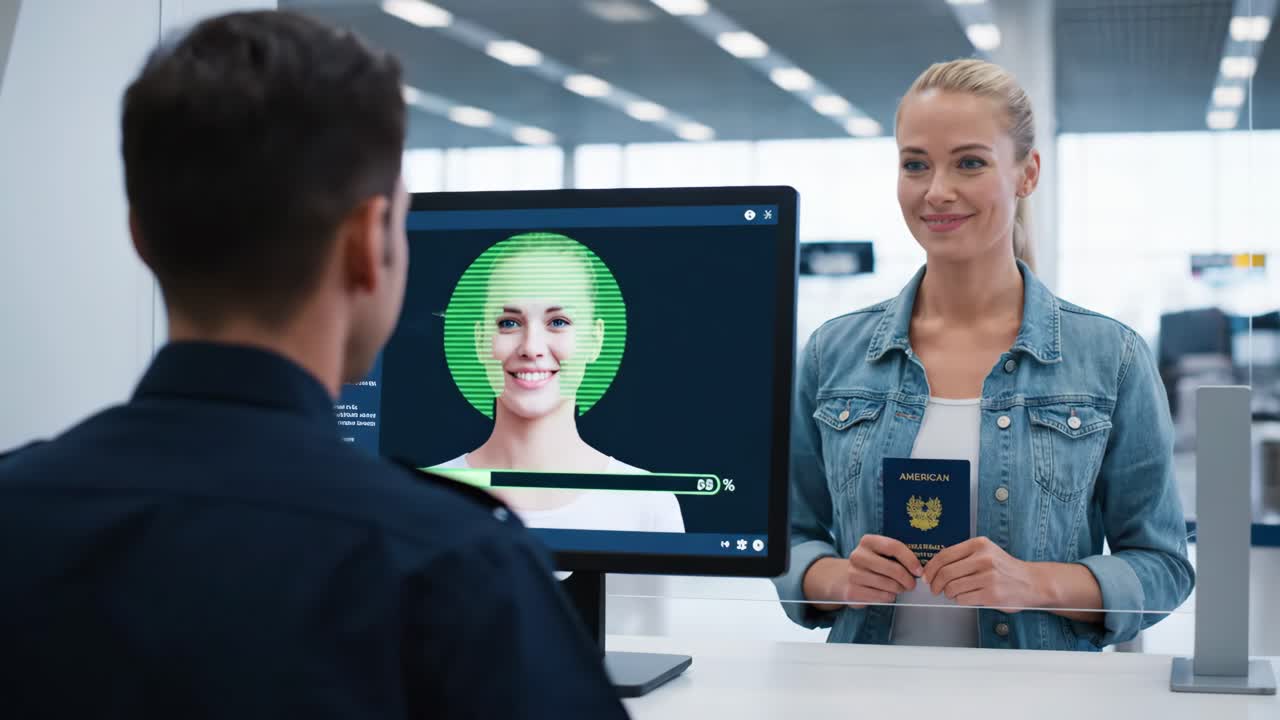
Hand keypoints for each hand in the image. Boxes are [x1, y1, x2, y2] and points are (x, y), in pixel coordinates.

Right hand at [806, 534, 923, 608]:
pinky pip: (880, 596)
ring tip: (899, 588)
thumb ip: (897, 556)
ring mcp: (853, 574)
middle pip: (892, 568)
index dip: (910, 559)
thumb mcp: (881, 554)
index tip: (919, 571)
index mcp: (867, 541)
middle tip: (912, 584)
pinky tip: (887, 594)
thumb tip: (920, 568)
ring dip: (899, 589)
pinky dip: (889, 597)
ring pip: (888, 585)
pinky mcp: (852, 591)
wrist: (846, 578)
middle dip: (907, 579)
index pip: (893, 547)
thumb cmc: (873, 565)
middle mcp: (858, 555)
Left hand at [922, 537, 1041, 612]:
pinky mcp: (992, 594)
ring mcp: (988, 577)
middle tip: (935, 589)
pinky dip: (959, 600)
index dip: (930, 568)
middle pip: (945, 573)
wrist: (1032, 582)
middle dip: (935, 584)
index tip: (926, 576)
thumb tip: (932, 569)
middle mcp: (984, 559)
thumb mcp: (985, 552)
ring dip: (948, 593)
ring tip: (952, 593)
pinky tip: (965, 597)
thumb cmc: (1004, 568)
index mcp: (979, 545)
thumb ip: (962, 556)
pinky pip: (963, 599)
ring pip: (953, 588)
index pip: (944, 555)